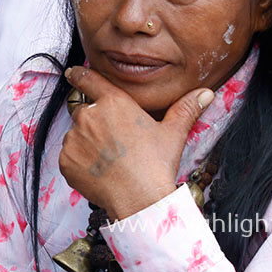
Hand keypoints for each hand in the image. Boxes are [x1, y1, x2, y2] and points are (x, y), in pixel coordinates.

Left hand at [58, 67, 214, 219]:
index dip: (79, 74)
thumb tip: (206, 93)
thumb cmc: (156, 165)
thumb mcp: (173, 133)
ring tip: (110, 161)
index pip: (88, 79)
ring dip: (86, 143)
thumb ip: (185, 109)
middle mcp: (89, 115)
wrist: (139, 199)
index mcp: (113, 102)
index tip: (73, 73)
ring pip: (76, 135)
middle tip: (113, 144)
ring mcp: (74, 137)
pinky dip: (80, 163)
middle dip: (94, 123)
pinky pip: (69, 156)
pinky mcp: (65, 159)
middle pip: (85, 111)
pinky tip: (99, 172)